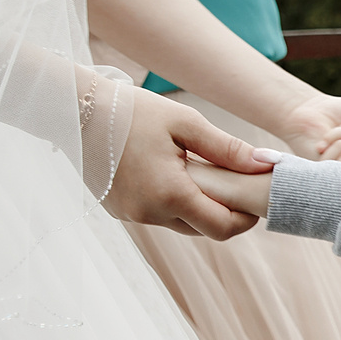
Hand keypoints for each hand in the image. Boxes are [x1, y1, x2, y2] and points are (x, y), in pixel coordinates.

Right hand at [108, 90, 271, 239]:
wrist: (76, 110)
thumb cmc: (132, 111)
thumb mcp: (185, 123)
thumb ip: (227, 149)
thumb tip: (264, 165)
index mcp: (169, 194)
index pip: (221, 228)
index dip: (245, 219)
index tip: (254, 200)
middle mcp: (148, 214)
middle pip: (202, 229)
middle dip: (222, 212)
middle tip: (233, 183)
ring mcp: (130, 215)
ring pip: (179, 223)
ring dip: (196, 206)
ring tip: (200, 172)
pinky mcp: (118, 211)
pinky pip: (156, 215)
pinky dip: (170, 202)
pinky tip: (170, 173)